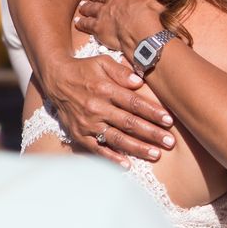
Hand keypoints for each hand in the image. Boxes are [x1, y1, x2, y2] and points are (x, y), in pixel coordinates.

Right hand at [36, 53, 175, 163]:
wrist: (56, 79)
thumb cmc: (85, 69)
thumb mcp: (103, 62)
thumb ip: (121, 71)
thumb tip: (139, 81)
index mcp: (105, 89)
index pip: (133, 103)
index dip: (152, 112)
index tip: (169, 120)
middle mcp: (96, 108)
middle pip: (129, 123)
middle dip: (151, 133)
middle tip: (170, 142)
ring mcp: (87, 124)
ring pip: (116, 139)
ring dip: (137, 148)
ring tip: (156, 155)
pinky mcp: (79, 135)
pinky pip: (97, 149)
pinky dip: (111, 158)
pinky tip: (127, 165)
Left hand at [75, 0, 165, 54]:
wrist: (143, 31)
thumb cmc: (153, 15)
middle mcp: (113, 0)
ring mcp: (104, 13)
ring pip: (91, 8)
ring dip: (86, 7)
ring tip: (81, 7)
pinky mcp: (99, 28)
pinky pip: (87, 24)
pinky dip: (81, 23)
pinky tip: (77, 22)